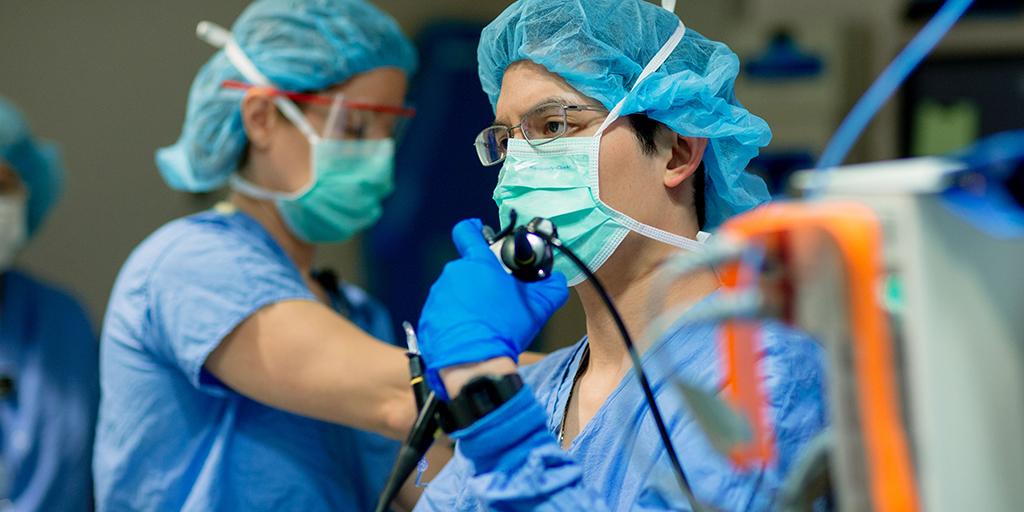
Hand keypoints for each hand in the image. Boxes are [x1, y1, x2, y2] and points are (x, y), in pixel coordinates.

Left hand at [418, 219, 568, 397]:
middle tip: (497, 300)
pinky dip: (454, 322)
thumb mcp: (538, 308)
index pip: (467, 231)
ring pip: (454, 293)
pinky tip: (469, 336)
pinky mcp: (427, 319)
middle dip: (480, 281)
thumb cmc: (505, 330)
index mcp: (477, 263)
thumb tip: (557, 281)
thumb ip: (551, 288)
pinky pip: (442, 314)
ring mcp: (437, 298)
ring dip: (467, 303)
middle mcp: (452, 275)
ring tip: (484, 324)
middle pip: (467, 270)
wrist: (474, 365)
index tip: (477, 232)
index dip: (473, 229)